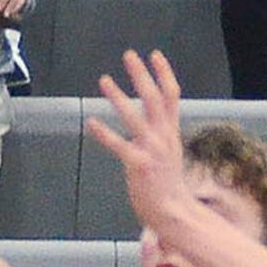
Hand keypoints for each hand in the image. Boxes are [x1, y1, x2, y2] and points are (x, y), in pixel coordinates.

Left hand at [89, 49, 188, 236]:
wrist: (175, 212)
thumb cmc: (168, 186)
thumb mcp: (170, 153)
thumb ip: (163, 135)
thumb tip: (156, 122)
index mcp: (171, 132)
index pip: (172, 95)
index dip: (164, 73)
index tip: (154, 54)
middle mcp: (163, 137)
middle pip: (154, 97)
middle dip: (141, 74)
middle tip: (129, 55)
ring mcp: (152, 150)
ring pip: (135, 116)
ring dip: (118, 96)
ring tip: (104, 79)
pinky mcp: (139, 165)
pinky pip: (119, 145)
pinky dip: (104, 133)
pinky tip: (91, 122)